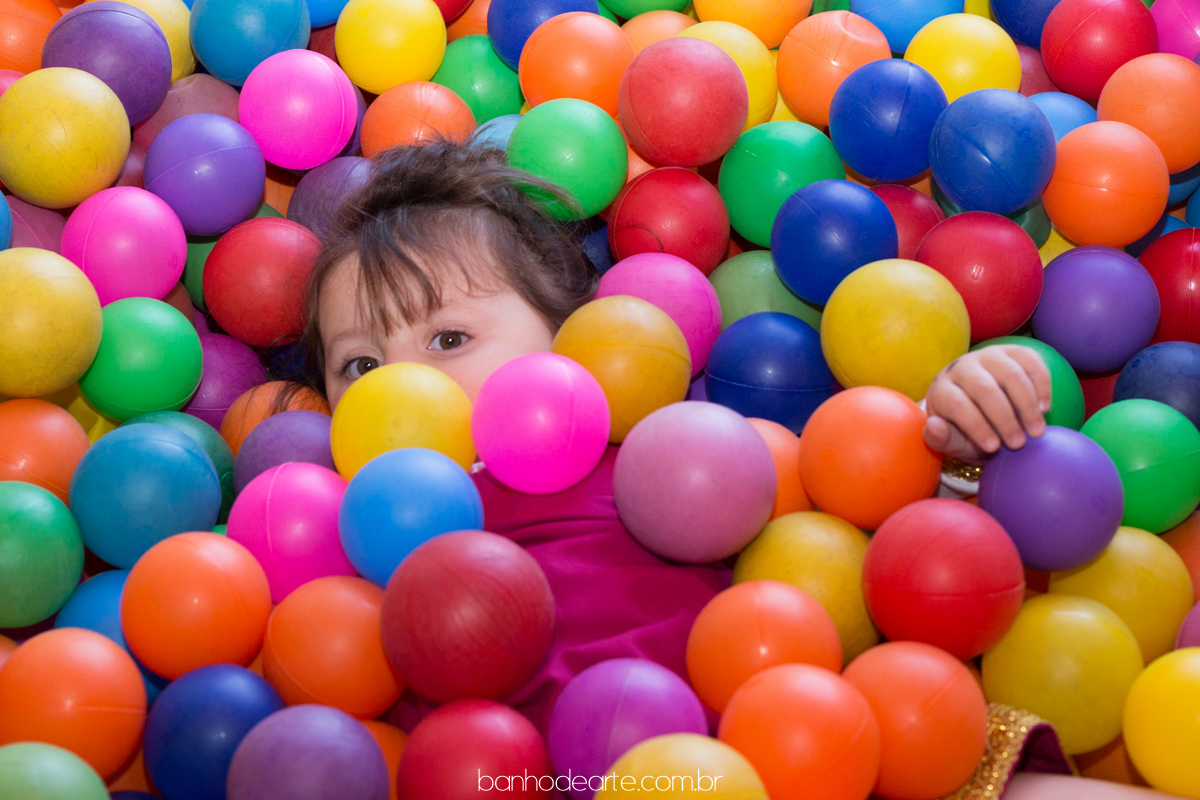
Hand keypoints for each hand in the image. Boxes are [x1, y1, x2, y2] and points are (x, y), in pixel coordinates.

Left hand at [923, 344, 1051, 461]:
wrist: (983, 408)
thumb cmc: (964, 429)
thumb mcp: (952, 441)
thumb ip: (941, 439)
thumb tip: (934, 426)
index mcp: (942, 388)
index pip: (957, 404)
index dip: (976, 426)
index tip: (993, 448)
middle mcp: (962, 366)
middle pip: (984, 388)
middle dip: (1004, 419)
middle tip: (1019, 444)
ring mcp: (988, 355)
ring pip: (1011, 374)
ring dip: (1027, 405)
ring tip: (1036, 431)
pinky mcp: (1013, 350)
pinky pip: (1031, 361)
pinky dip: (1041, 385)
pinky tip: (1044, 409)